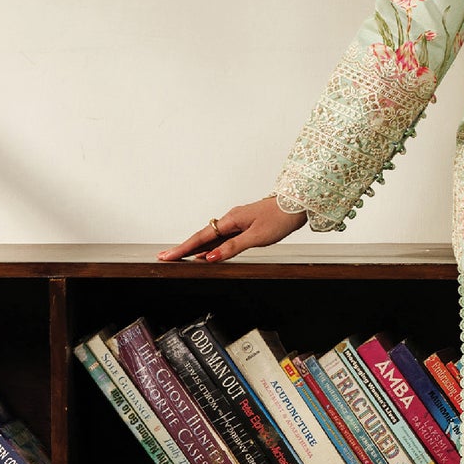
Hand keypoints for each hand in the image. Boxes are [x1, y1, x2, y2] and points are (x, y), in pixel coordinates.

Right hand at [156, 196, 307, 263]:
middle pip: (203, 236)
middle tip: (166, 257)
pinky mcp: (245, 224)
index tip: (167, 256)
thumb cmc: (280, 218)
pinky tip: (208, 253)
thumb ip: (232, 247)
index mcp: (231, 220)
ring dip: (197, 248)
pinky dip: (212, 246)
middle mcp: (231, 219)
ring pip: (213, 237)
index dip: (183, 249)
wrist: (297, 205)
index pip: (201, 238)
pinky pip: (223, 236)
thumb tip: (211, 257)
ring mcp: (238, 221)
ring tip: (181, 258)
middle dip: (184, 248)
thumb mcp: (256, 237)